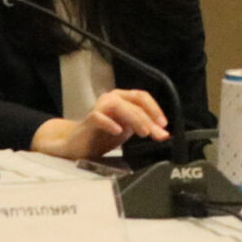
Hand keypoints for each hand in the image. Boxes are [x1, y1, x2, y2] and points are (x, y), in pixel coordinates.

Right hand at [29, 88, 169, 158]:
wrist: (77, 144)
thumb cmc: (102, 135)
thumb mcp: (128, 130)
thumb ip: (144, 129)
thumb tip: (164, 133)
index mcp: (122, 98)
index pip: (142, 97)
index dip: (155, 109)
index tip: (163, 124)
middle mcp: (112, 98)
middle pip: (134, 103)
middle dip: (149, 119)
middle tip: (157, 133)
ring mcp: (99, 107)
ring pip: (120, 106)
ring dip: (135, 119)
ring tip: (144, 132)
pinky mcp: (89, 119)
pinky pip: (99, 117)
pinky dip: (110, 123)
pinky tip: (118, 131)